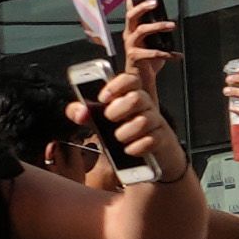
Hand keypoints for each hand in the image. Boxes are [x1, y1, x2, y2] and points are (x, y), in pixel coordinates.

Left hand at [103, 0, 181, 177]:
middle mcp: (145, 102)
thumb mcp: (103, 126)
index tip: (107, 93)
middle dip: (118, 108)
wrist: (153, 165)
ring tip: (122, 140)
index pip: (129, 73)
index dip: (118, 80)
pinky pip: (148, 140)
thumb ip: (87, 116)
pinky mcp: (163, 140)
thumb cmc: (125, 139)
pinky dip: (137, 149)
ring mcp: (156, 120)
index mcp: (131, 93)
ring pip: (141, 118)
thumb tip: (75, 110)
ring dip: (127, 132)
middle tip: (111, 119)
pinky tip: (133, 153)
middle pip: (133, 94)